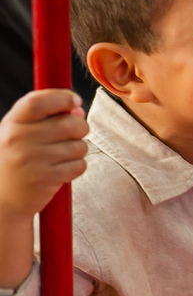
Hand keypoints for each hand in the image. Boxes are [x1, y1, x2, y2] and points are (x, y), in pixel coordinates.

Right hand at [0, 90, 88, 218]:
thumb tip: (77, 110)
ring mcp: (32, 160)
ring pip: (79, 146)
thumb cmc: (14, 160)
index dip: (62, 97)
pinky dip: (76, 166)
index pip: (37, 101)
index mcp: (12, 123)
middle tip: (74, 134)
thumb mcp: (19, 133)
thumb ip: (45, 118)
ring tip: (62, 156)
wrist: (1, 197)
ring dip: (78, 150)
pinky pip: (79, 165)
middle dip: (80, 128)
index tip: (75, 100)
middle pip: (70, 124)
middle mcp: (19, 139)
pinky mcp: (46, 179)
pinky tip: (62, 169)